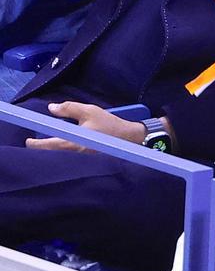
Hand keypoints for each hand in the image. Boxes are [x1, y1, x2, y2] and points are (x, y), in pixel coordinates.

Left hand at [26, 102, 144, 152]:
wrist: (130, 138)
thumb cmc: (109, 124)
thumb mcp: (90, 111)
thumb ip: (69, 108)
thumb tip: (51, 108)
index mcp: (73, 142)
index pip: (48, 145)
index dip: (35, 144)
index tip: (27, 141)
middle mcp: (75, 154)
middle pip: (51, 155)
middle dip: (41, 150)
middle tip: (35, 144)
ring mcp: (81, 160)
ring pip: (59, 158)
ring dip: (51, 153)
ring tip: (47, 147)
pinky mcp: (87, 162)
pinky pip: (69, 160)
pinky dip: (62, 156)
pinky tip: (62, 152)